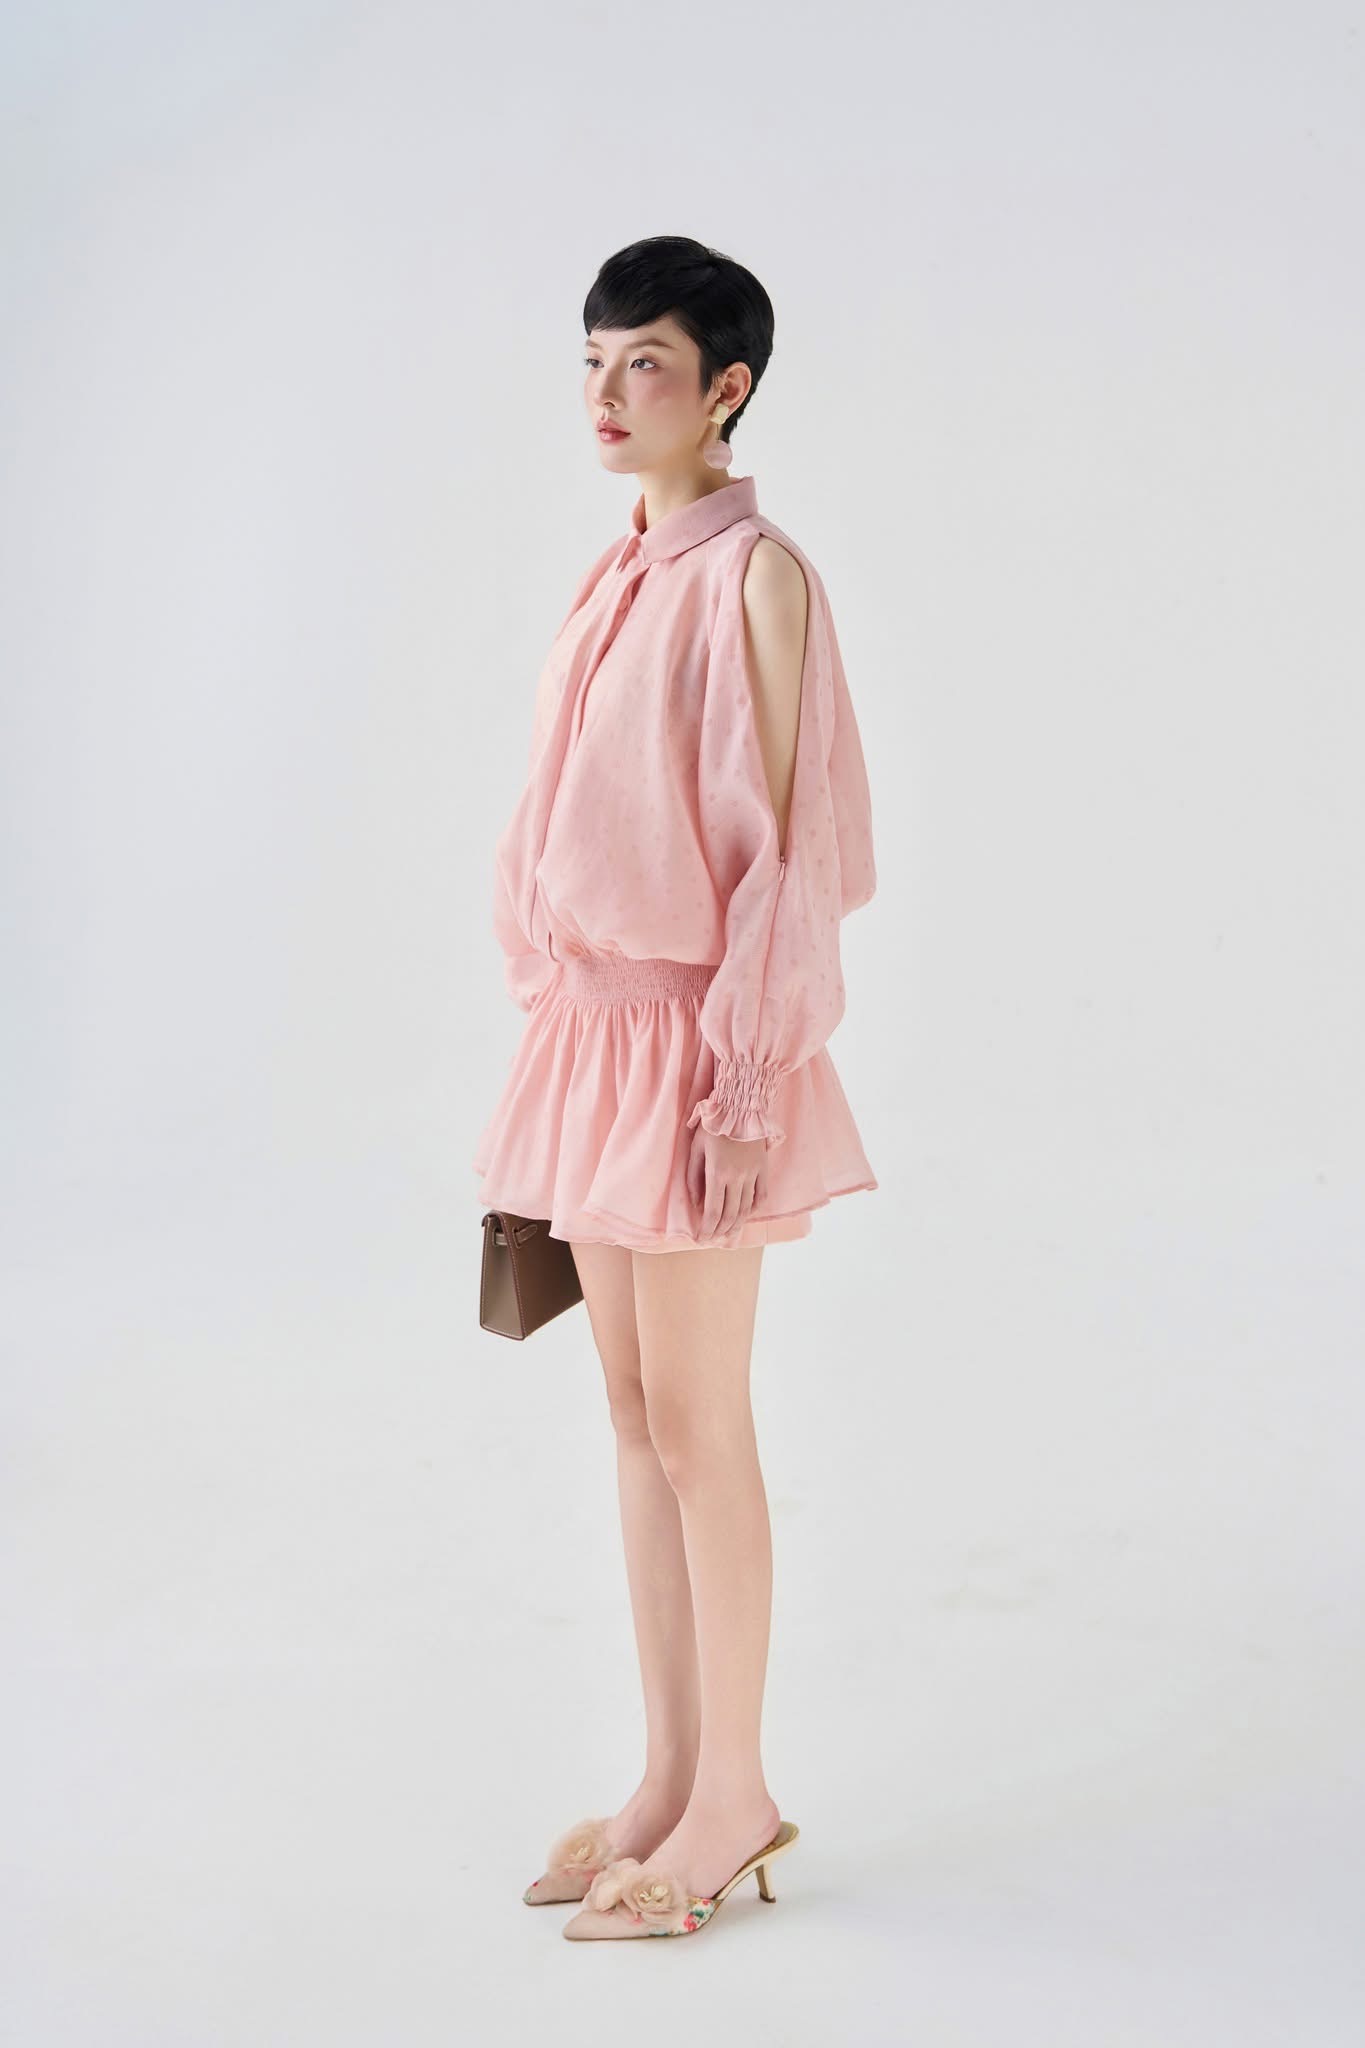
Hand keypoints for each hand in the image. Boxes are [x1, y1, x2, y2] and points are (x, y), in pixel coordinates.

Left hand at [685, 1126, 768, 1240]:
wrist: (739, 1107)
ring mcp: (753, 1174)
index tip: (701, 1239)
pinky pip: (762, 1195)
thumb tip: (696, 1204)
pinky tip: (747, 1215)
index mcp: (717, 1174)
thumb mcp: (695, 1150)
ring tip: (728, 1235)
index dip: (707, 1229)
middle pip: (730, 1215)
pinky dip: (754, 1209)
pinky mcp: (763, 1168)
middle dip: (720, 1231)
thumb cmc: (712, 1127)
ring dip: (737, 1225)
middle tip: (713, 1240)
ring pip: (746, 1209)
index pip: (712, 1211)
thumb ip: (693, 1178)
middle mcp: (737, 1178)